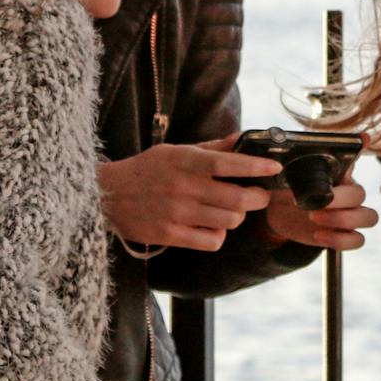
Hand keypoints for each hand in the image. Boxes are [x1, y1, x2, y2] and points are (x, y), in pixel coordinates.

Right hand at [99, 136, 279, 251]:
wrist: (106, 196)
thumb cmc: (146, 170)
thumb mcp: (175, 151)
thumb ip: (211, 148)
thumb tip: (242, 139)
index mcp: (185, 161)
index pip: (230, 163)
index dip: (257, 167)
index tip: (275, 168)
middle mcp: (183, 187)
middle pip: (238, 198)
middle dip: (257, 198)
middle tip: (259, 195)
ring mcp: (177, 213)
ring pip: (229, 221)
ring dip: (237, 216)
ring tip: (230, 210)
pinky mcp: (170, 235)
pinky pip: (212, 241)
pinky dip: (219, 235)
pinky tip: (212, 226)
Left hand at [264, 174, 378, 249]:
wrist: (278, 213)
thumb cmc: (289, 190)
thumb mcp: (291, 176)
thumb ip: (306, 166)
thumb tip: (323, 155)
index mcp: (339, 175)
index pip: (354, 168)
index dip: (351, 169)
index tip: (342, 169)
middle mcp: (349, 194)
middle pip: (360, 195)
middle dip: (338, 200)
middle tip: (315, 205)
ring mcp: (350, 215)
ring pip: (369, 217)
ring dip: (343, 219)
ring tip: (314, 219)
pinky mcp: (344, 235)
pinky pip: (357, 239)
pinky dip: (339, 239)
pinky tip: (318, 235)